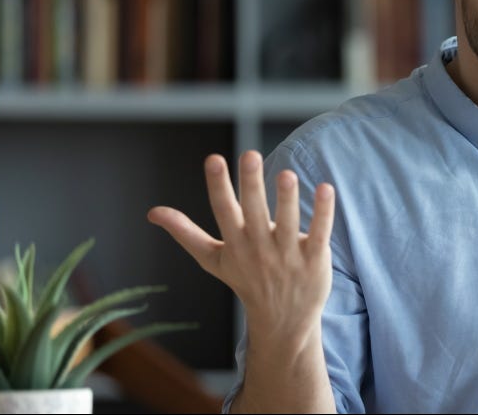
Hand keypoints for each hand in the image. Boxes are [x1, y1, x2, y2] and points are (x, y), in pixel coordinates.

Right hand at [148, 151, 334, 333]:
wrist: (282, 322)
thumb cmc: (246, 281)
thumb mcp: (212, 260)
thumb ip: (185, 233)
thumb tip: (152, 212)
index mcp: (235, 243)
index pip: (223, 210)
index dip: (218, 185)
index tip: (214, 159)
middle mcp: (259, 247)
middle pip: (254, 212)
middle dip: (250, 184)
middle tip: (249, 155)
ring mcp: (287, 255)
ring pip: (287, 222)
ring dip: (286, 198)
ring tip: (287, 174)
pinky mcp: (314, 259)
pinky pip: (319, 233)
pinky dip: (322, 213)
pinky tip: (326, 189)